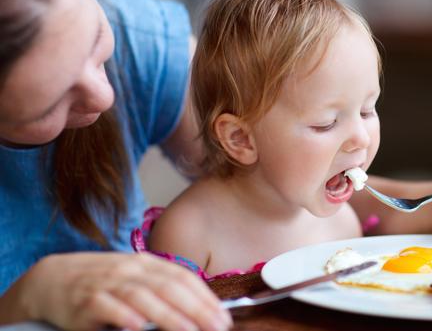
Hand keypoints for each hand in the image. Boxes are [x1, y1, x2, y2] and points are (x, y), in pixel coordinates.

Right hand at [15, 253, 231, 330]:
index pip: (182, 277)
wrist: (51, 279)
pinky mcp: (84, 301)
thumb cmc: (102, 282)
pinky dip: (124, 316)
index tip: (223, 317)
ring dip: (168, 315)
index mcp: (146, 264)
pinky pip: (107, 307)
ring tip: (189, 330)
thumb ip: (162, 288)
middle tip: (216, 327)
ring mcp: (107, 283)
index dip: (205, 297)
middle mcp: (129, 269)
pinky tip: (139, 327)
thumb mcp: (134, 278)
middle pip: (168, 287)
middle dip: (196, 308)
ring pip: (142, 297)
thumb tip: (198, 308)